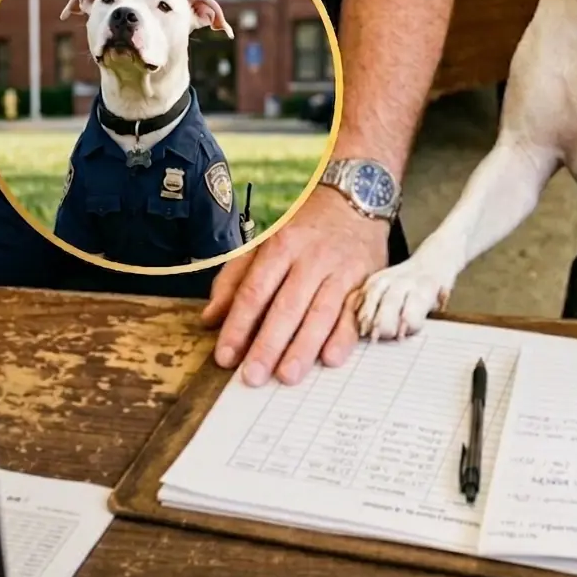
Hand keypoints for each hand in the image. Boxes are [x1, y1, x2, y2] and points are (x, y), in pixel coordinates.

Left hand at [202, 188, 388, 385]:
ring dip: (304, 348)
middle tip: (253, 376)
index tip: (226, 356)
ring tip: (287, 376)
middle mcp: (311, 258)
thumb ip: (235, 278)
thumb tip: (210, 317)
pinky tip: (331, 359)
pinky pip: (354, 314)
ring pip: (321, 314)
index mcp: (281, 246)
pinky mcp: (366, 283)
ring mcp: (341, 271)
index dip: (238, 325)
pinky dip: (344, 338)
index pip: (255, 291)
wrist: (356, 200)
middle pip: (287, 306)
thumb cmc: (306, 227)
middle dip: (268, 344)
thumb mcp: (264, 242)